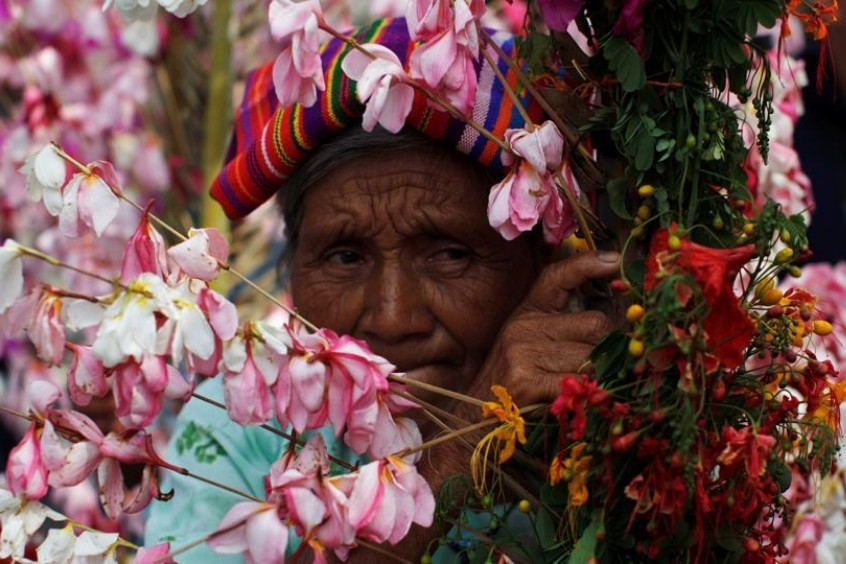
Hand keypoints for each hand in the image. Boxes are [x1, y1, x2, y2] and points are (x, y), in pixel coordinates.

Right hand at [463, 250, 619, 412]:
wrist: (476, 419)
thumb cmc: (514, 382)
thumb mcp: (530, 344)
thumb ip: (563, 328)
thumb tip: (611, 326)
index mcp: (527, 312)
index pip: (557, 277)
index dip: (587, 264)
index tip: (614, 260)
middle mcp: (523, 326)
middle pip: (594, 325)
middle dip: (607, 349)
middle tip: (604, 368)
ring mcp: (523, 352)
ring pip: (592, 357)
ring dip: (600, 377)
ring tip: (587, 390)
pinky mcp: (526, 380)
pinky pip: (580, 383)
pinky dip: (589, 395)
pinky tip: (581, 402)